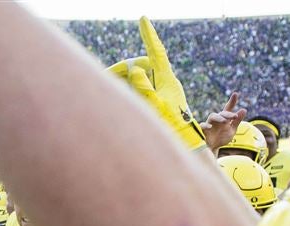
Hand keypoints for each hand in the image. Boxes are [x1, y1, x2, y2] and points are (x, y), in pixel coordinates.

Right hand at [106, 18, 205, 149]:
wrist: (183, 142)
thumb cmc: (172, 126)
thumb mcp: (156, 107)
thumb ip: (144, 89)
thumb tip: (134, 70)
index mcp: (166, 79)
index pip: (156, 52)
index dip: (149, 35)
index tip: (143, 19)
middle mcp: (163, 81)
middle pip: (140, 65)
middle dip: (123, 69)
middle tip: (106, 76)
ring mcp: (159, 90)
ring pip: (137, 78)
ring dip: (123, 82)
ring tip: (109, 87)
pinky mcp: (156, 99)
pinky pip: (138, 90)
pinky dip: (127, 91)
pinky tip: (117, 95)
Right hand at [201, 92, 247, 151]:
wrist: (213, 149)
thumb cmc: (222, 138)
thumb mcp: (232, 130)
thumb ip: (237, 121)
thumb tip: (244, 109)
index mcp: (224, 119)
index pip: (228, 108)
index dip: (232, 101)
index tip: (236, 94)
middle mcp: (217, 119)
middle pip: (222, 113)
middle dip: (228, 114)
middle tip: (234, 117)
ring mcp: (209, 124)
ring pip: (212, 116)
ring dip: (219, 118)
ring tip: (225, 121)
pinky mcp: (203, 130)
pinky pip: (202, 125)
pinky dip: (206, 125)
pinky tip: (210, 127)